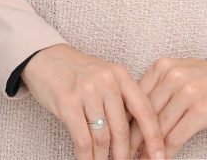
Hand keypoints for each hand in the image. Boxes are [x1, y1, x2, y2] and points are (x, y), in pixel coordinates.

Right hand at [21, 43, 165, 159]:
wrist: (46, 57)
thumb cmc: (79, 73)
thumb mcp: (106, 77)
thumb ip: (121, 99)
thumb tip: (139, 135)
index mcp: (121, 75)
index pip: (145, 110)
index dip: (154, 137)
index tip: (160, 158)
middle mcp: (107, 81)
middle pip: (122, 129)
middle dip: (125, 155)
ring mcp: (87, 91)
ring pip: (103, 138)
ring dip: (104, 159)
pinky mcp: (67, 102)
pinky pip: (82, 140)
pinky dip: (87, 158)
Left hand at [128, 57, 206, 158]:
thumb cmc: (205, 78)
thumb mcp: (178, 73)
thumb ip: (157, 89)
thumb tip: (132, 118)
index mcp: (162, 66)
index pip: (135, 98)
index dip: (125, 122)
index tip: (117, 138)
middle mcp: (172, 76)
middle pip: (144, 114)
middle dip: (132, 139)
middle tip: (123, 154)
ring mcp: (188, 93)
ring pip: (159, 128)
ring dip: (148, 150)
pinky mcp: (202, 110)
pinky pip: (177, 136)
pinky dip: (167, 152)